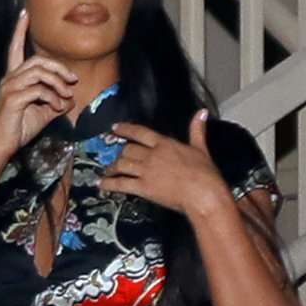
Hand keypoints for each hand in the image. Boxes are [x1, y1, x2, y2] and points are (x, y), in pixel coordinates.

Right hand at [0, 10, 78, 162]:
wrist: (1, 146)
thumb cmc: (18, 129)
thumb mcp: (41, 114)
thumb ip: (55, 103)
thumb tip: (71, 99)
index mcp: (13, 78)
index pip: (15, 48)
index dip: (20, 30)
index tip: (26, 14)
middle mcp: (9, 78)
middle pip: (37, 60)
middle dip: (58, 67)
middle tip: (73, 79)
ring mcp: (10, 87)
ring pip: (39, 72)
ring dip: (58, 83)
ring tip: (67, 96)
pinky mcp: (13, 99)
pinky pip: (38, 90)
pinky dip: (52, 98)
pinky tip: (57, 107)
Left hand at [98, 111, 228, 216]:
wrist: (203, 193)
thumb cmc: (205, 173)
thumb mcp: (201, 148)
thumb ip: (197, 130)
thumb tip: (202, 112)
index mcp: (164, 144)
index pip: (140, 132)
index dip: (126, 129)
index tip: (115, 128)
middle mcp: (152, 155)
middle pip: (128, 149)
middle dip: (119, 152)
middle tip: (114, 156)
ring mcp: (146, 171)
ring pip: (122, 165)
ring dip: (112, 167)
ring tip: (106, 171)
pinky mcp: (143, 188)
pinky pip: (122, 184)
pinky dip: (109, 184)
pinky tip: (101, 185)